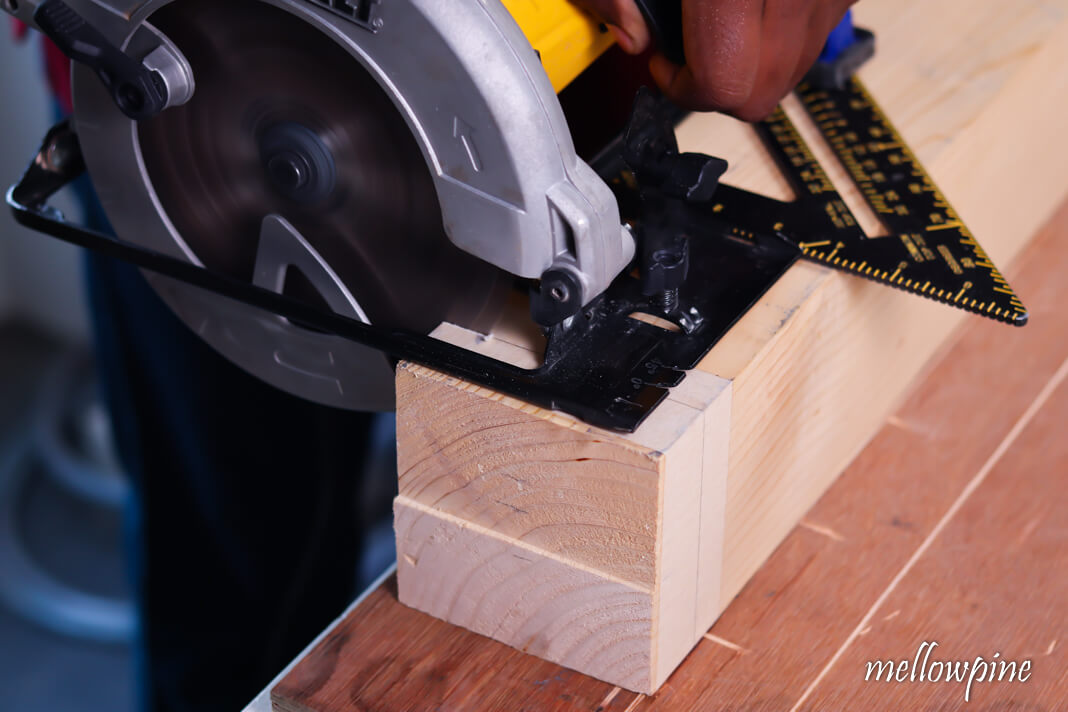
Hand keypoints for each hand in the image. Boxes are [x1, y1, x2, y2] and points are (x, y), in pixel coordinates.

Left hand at [575, 0, 856, 118]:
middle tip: (685, 50)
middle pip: (761, 94)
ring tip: (719, 19)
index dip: (681, 88)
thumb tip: (628, 36)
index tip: (661, 63)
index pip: (723, 86)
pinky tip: (752, 2)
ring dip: (753, 62)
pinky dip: (783, 29)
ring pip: (794, 68)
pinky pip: (818, 29)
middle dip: (716, 88)